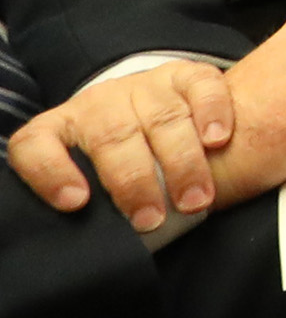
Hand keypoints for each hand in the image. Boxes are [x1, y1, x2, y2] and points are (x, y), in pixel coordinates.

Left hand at [9, 54, 237, 234]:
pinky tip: (217, 139)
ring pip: (162, 117)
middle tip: (152, 219)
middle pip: (112, 136)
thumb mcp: (96, 181)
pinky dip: (211, 112)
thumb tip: (111, 243)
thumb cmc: (120, 164)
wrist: (152, 113)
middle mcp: (100, 102)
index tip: (75, 202)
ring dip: (182, 161)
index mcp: (63, 128)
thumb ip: (96, 202)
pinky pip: (201, 86)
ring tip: (194, 201)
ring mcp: (145, 85)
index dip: (51, 173)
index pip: (36, 144)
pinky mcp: (186, 74)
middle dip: (134, 181)